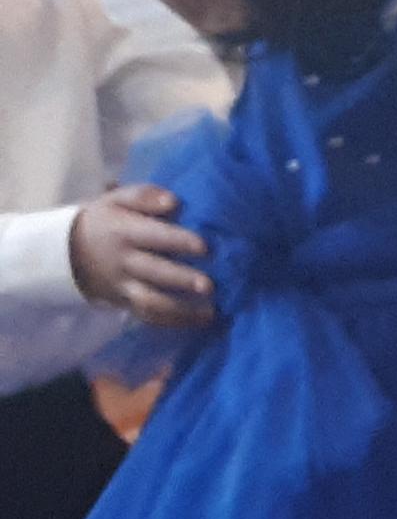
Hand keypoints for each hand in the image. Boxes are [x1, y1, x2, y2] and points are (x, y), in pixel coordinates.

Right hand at [65, 187, 212, 327]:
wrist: (64, 252)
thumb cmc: (105, 221)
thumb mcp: (116, 200)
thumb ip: (143, 196)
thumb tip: (172, 201)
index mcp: (123, 231)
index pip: (152, 236)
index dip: (178, 241)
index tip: (205, 246)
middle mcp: (123, 261)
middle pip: (153, 272)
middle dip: (182, 280)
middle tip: (210, 286)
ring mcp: (123, 286)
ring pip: (150, 303)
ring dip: (181, 310)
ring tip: (211, 311)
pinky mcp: (124, 303)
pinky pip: (148, 316)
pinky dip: (174, 321)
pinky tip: (201, 320)